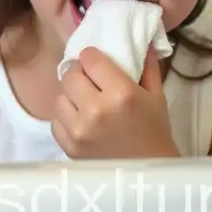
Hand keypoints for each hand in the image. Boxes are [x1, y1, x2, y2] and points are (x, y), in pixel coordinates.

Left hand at [51, 47, 179, 159]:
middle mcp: (96, 109)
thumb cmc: (154, 131)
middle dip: (80, 75)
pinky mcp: (68, 147)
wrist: (148, 176)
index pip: (89, 58)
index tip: (98, 64)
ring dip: (71, 97)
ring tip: (86, 104)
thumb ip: (146, 64)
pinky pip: (55, 120)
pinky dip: (66, 119)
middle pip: (70, 74)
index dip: (92, 58)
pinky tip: (82, 122)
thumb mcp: (155, 95)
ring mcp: (78, 130)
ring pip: (59, 96)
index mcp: (120, 93)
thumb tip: (142, 36)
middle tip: (91, 83)